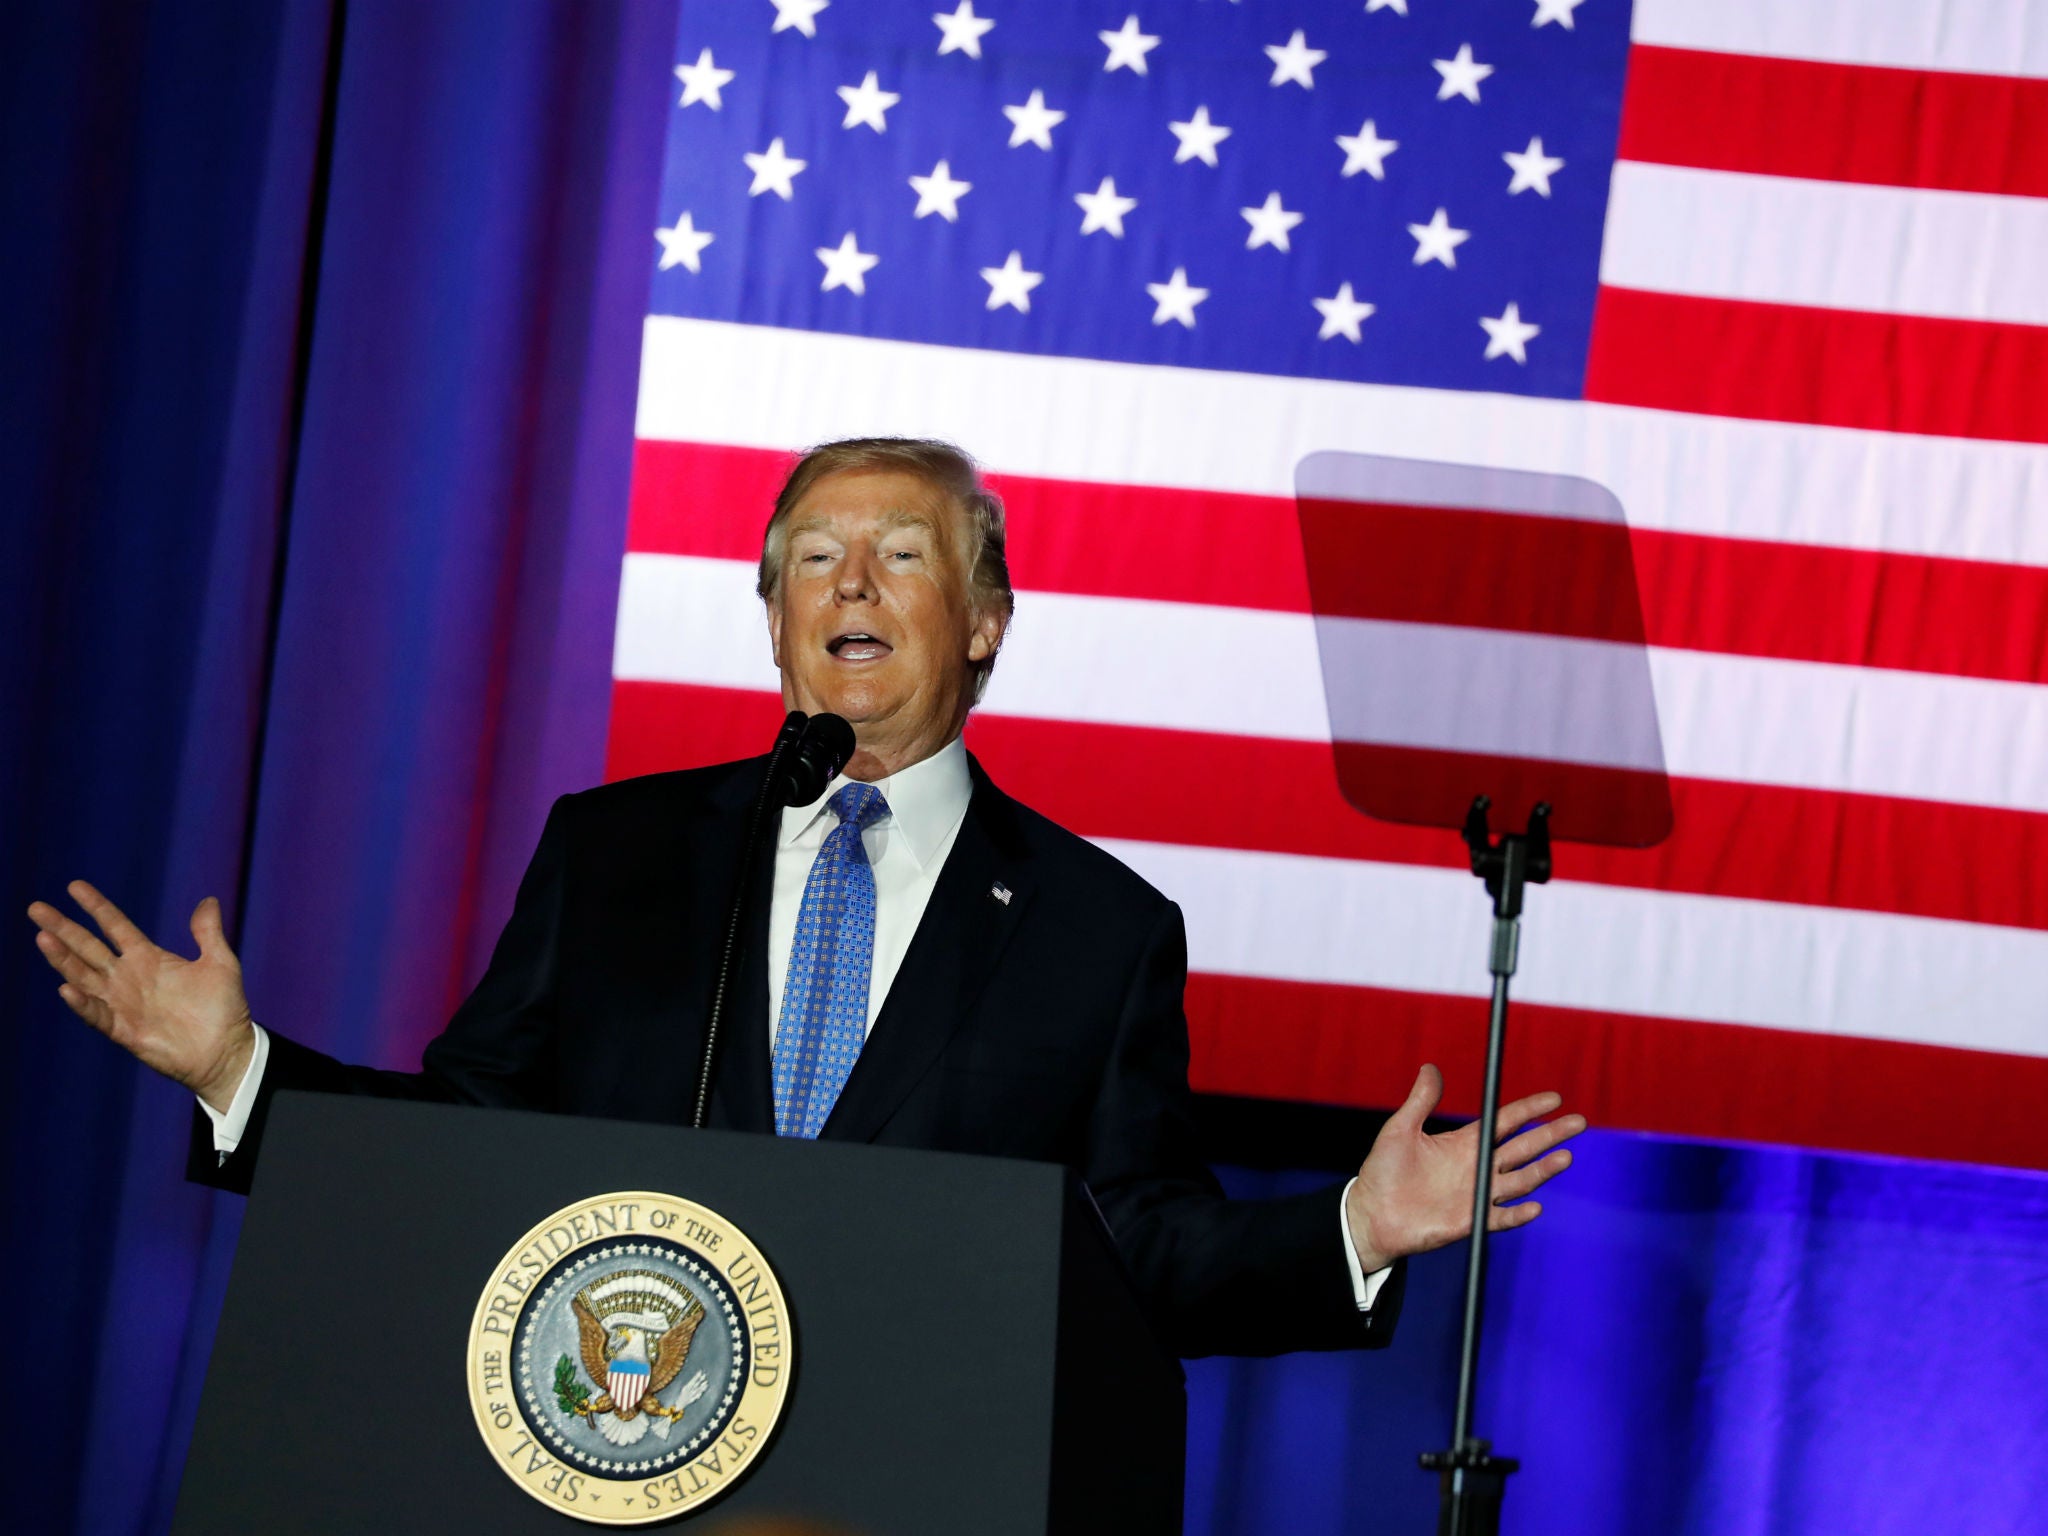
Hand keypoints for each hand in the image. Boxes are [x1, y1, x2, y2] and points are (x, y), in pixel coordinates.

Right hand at [27, 881, 255, 1111]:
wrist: (227, 1051)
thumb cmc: (224, 1009)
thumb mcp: (220, 963)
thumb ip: (208, 933)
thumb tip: (209, 899)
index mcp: (148, 958)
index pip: (114, 926)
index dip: (96, 906)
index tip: (74, 886)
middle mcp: (128, 977)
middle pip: (88, 947)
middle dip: (63, 928)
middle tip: (36, 908)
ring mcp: (123, 1003)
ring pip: (84, 976)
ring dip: (63, 959)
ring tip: (44, 938)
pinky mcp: (123, 1030)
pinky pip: (97, 1014)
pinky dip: (82, 1002)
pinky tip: (67, 988)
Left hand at [1344, 1063, 1584, 1273]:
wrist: (1372, 1214)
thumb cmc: (1383, 1172)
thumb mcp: (1400, 1129)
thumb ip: (1420, 1101)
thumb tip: (1431, 1067)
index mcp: (1465, 1142)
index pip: (1506, 1122)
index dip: (1530, 1109)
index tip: (1555, 1098)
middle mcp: (1478, 1167)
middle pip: (1523, 1148)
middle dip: (1550, 1135)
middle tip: (1578, 1122)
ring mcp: (1477, 1194)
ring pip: (1520, 1180)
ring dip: (1543, 1170)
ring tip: (1566, 1157)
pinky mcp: (1471, 1220)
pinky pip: (1501, 1217)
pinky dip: (1518, 1213)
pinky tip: (1535, 1206)